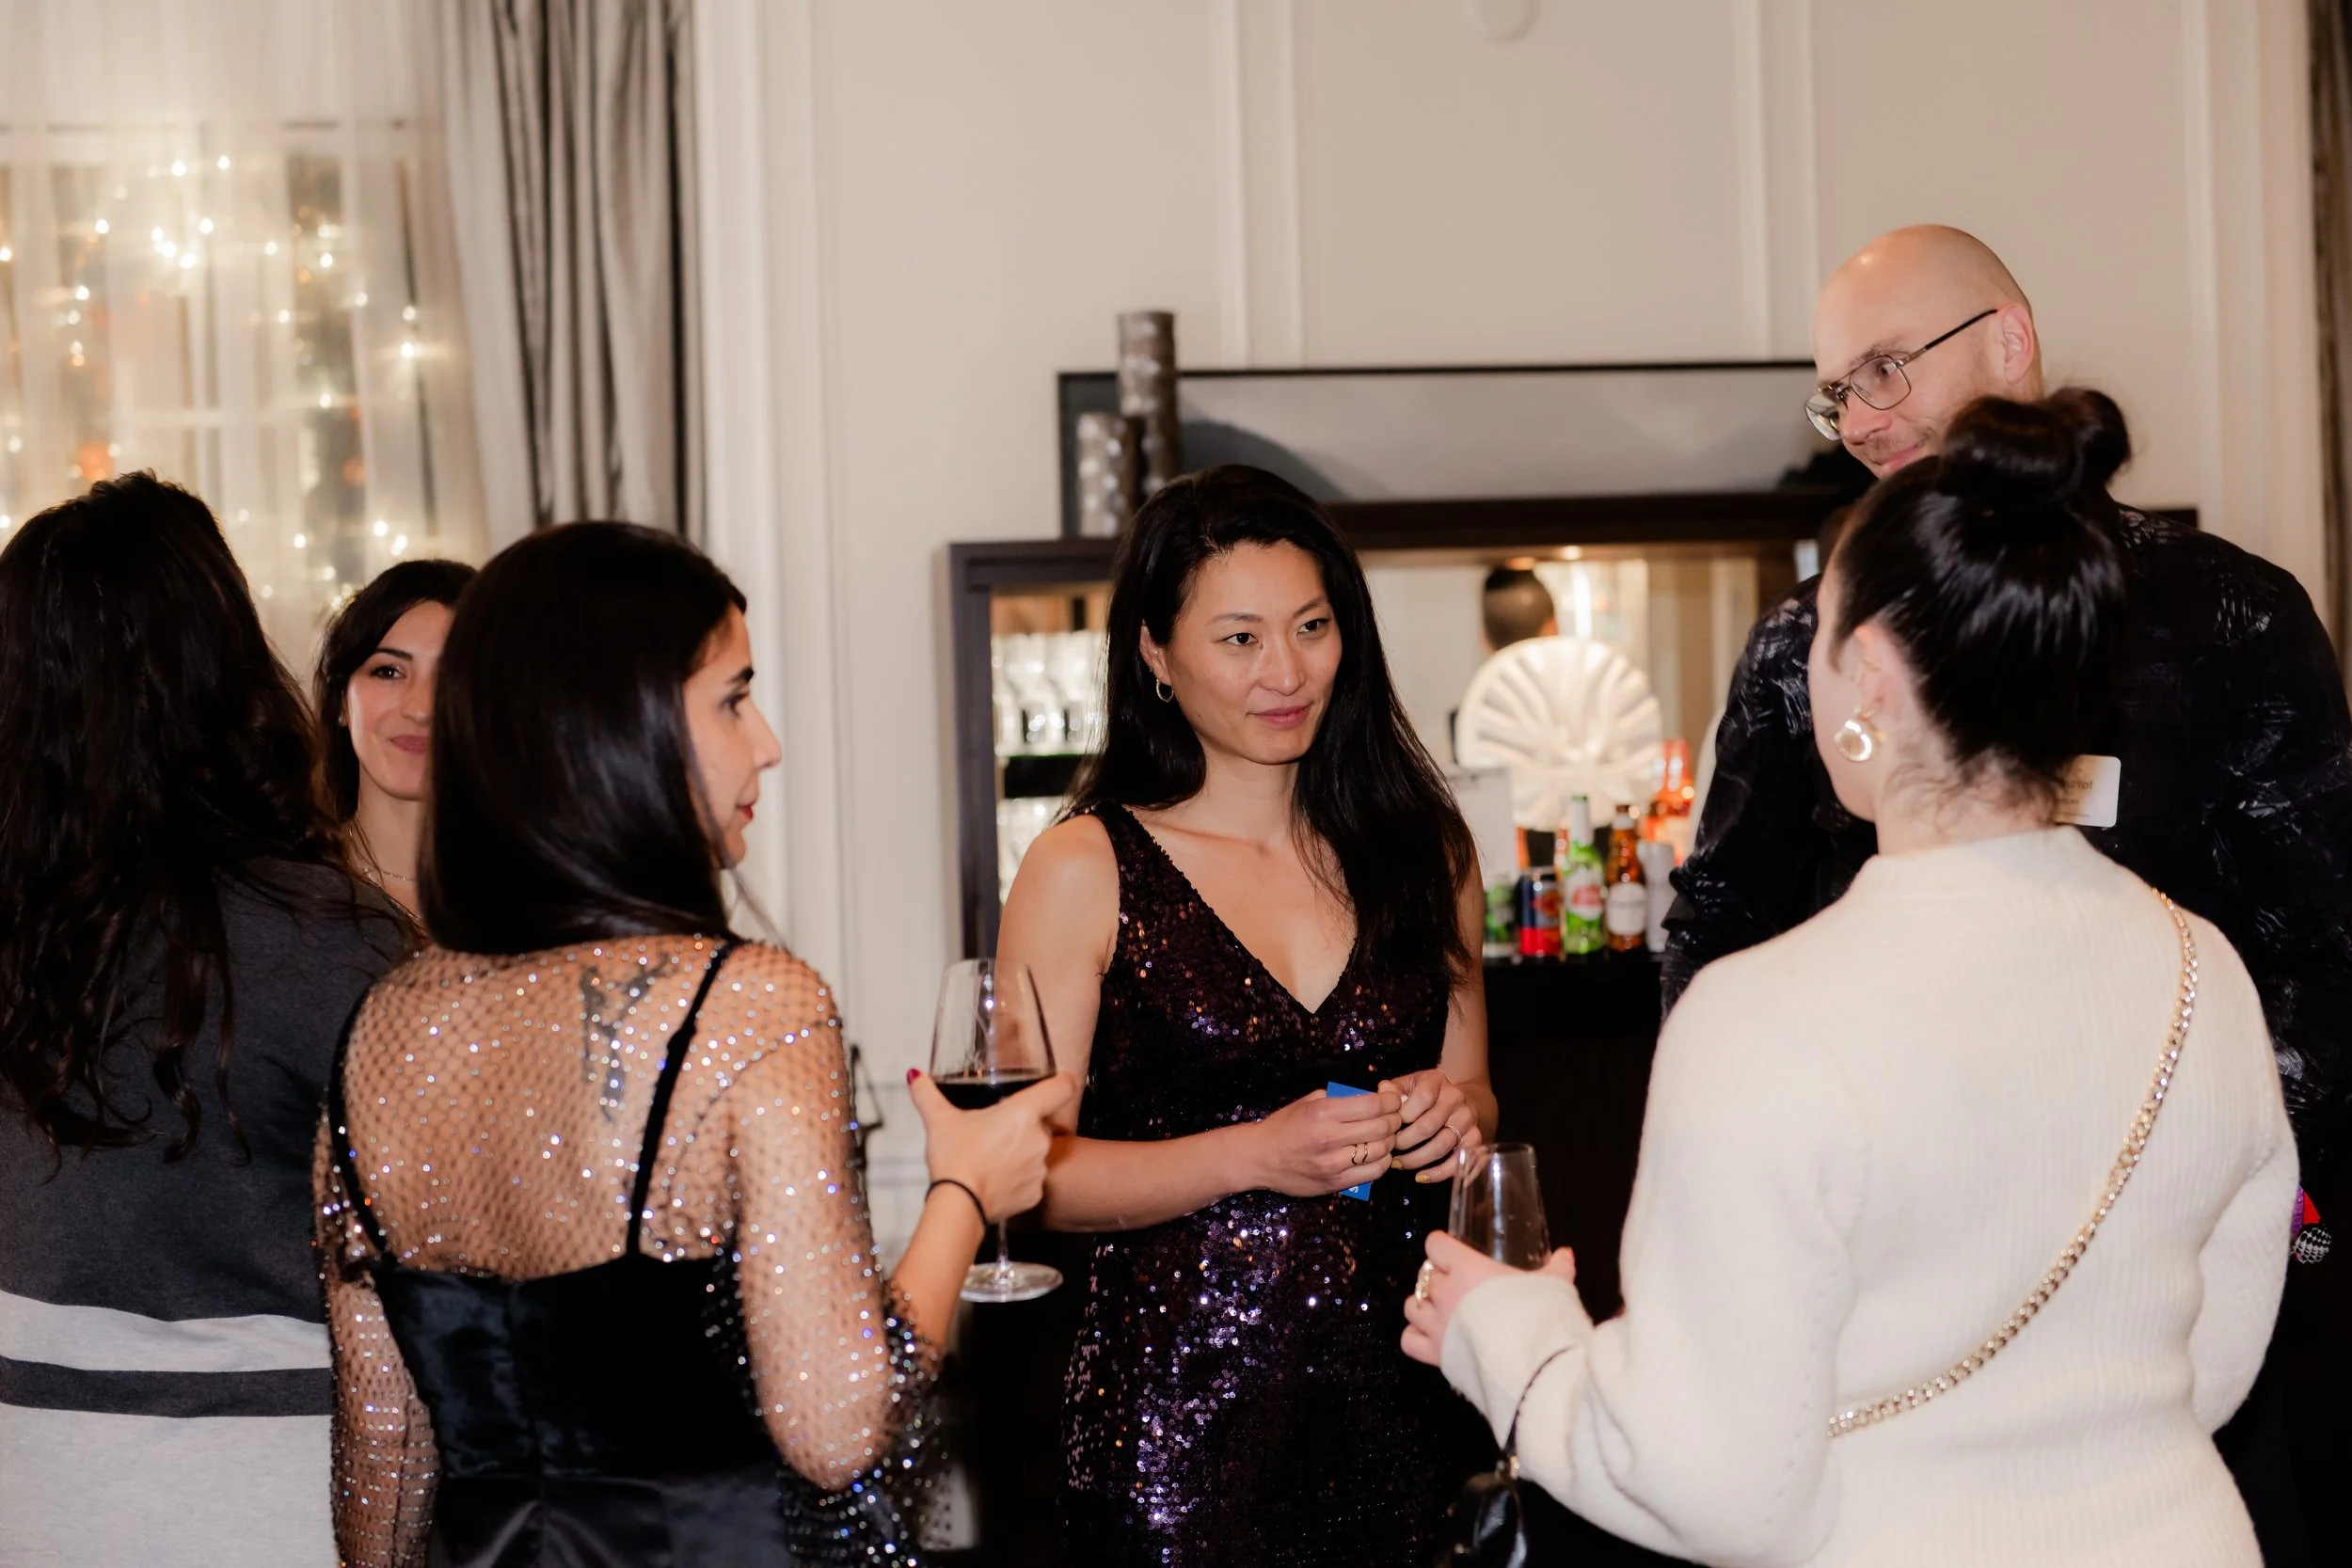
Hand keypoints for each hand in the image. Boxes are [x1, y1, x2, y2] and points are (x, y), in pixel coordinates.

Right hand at [909, 1070, 1075, 1221]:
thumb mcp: (939, 1120)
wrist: (958, 1204)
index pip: (1063, 1087)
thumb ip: (927, 1093)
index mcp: (1024, 1113)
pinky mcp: (1036, 1193)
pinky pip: (1032, 1180)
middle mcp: (1039, 1139)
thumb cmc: (954, 1159)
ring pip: (1037, 1152)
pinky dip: (1018, 1179)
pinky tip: (996, 1179)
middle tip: (997, 1130)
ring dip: (1021, 1152)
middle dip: (1024, 1124)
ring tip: (993, 1158)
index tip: (1055, 1081)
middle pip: (1043, 1121)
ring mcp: (1040, 1168)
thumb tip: (915, 1076)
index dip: (1061, 1081)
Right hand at [1245, 1085, 1403, 1196]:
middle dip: (1395, 1120)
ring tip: (1386, 1136)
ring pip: (1381, 1151)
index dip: (1391, 1101)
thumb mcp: (1307, 1102)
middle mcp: (1329, 1137)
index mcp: (1323, 1112)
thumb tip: (1375, 1096)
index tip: (1393, 1100)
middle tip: (1394, 1117)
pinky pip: (1372, 1173)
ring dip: (1390, 1141)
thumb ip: (1339, 1098)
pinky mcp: (1334, 1183)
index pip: (1373, 1105)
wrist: (1259, 1158)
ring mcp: (1332, 1163)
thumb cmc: (1284, 1126)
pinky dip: (1382, 1162)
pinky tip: (1378, 1155)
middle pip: (1382, 1127)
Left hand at [1380, 1069, 1483, 1181]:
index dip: (1404, 1114)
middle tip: (1390, 1148)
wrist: (1457, 1100)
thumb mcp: (1407, 1085)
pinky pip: (1457, 1161)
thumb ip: (1393, 1090)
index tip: (1390, 1126)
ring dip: (1416, 1159)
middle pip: (1429, 1125)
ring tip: (1399, 1163)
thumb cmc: (1423, 1095)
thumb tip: (1384, 1091)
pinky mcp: (1475, 1139)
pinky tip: (1421, 1176)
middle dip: (1405, 1141)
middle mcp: (1456, 1098)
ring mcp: (1468, 1119)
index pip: (1423, 1097)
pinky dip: (1438, 1173)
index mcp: (1437, 1081)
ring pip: (1442, 1145)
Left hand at [1401, 1229, 1575, 1366]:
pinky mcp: (1436, 1355)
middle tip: (1457, 1287)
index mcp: (1468, 1269)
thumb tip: (1565, 1255)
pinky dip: (1415, 1338)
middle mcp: (1446, 1294)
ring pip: (1412, 1306)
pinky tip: (1431, 1337)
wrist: (1536, 1366)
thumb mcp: (1555, 1285)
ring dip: (1423, 1306)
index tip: (1453, 1254)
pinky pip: (1409, 1341)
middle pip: (1424, 1276)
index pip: (1435, 1245)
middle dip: (1438, 1278)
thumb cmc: (1542, 1318)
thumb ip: (1557, 1268)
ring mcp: (1438, 1325)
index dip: (1442, 1248)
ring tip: (1440, 1311)